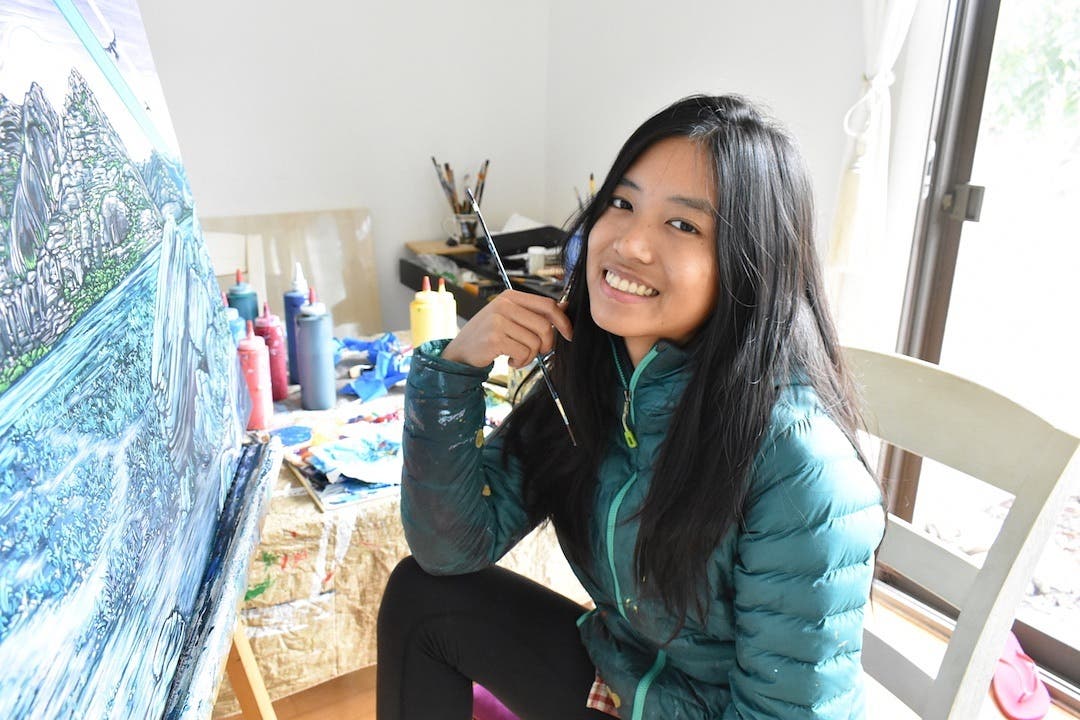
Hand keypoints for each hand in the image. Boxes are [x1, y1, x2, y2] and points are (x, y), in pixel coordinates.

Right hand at [442, 290, 572, 368]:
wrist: (460, 352)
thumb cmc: (488, 335)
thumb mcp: (511, 318)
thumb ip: (535, 312)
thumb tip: (565, 306)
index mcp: (510, 296)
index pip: (547, 305)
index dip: (563, 321)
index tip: (568, 335)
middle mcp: (504, 305)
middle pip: (545, 326)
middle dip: (546, 345)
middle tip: (536, 352)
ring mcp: (498, 320)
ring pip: (535, 342)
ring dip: (530, 356)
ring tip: (517, 356)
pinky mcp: (495, 338)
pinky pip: (523, 353)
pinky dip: (521, 362)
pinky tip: (510, 361)